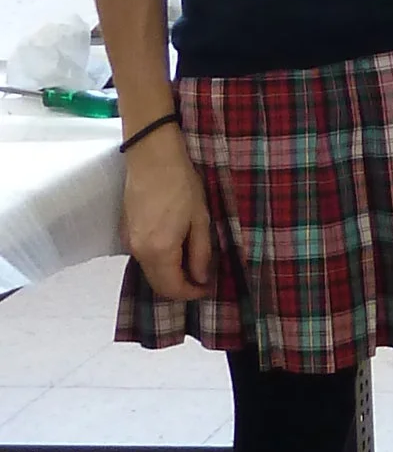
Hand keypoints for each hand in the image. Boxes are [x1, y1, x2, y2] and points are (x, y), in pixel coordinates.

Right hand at [122, 126, 214, 300]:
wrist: (153, 157)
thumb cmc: (182, 184)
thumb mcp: (200, 219)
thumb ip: (200, 253)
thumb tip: (201, 278)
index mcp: (159, 250)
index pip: (172, 287)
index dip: (191, 293)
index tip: (208, 289)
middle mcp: (139, 251)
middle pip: (157, 285)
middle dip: (179, 288)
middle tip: (201, 281)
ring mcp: (128, 242)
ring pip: (148, 272)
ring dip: (168, 276)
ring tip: (190, 266)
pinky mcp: (124, 231)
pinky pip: (142, 258)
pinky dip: (157, 263)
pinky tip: (173, 252)